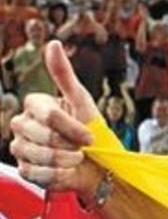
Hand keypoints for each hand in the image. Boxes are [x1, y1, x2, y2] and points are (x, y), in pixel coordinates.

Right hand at [8, 40, 102, 192]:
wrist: (96, 164)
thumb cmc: (90, 129)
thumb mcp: (82, 101)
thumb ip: (64, 75)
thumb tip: (53, 43)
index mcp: (34, 105)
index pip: (49, 115)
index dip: (73, 127)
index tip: (89, 135)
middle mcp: (21, 124)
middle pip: (44, 136)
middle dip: (71, 144)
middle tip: (82, 147)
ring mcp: (20, 147)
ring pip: (39, 156)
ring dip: (66, 161)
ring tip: (77, 159)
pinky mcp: (24, 169)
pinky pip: (37, 174)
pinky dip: (59, 175)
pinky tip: (67, 170)